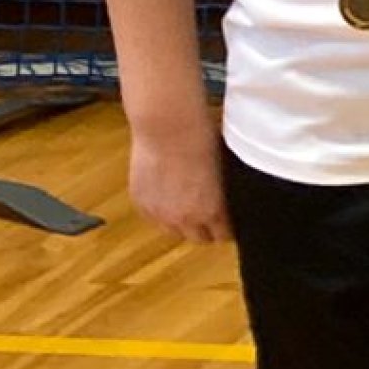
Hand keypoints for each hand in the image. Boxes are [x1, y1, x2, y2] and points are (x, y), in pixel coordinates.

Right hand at [127, 114, 229, 244]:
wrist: (168, 129)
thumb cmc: (202, 142)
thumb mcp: (223, 174)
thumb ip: (221, 197)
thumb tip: (224, 204)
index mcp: (211, 212)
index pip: (222, 236)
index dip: (226, 230)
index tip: (228, 224)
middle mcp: (184, 219)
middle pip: (198, 239)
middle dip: (205, 230)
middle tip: (208, 218)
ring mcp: (159, 213)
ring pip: (173, 231)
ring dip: (181, 224)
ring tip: (186, 207)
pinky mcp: (140, 203)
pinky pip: (152, 218)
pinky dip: (160, 212)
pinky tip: (166, 198)